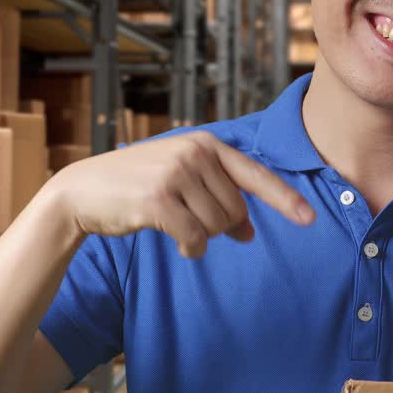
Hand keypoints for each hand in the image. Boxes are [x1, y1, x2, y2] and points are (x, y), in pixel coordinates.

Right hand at [46, 131, 315, 257]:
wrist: (83, 192)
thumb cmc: (136, 187)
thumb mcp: (181, 183)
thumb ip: (217, 198)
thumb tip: (248, 230)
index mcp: (205, 144)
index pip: (255, 175)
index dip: (285, 199)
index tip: (310, 219)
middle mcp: (194, 153)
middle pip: (236, 210)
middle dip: (220, 226)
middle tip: (191, 221)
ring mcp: (176, 174)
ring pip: (217, 226)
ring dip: (201, 237)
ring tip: (175, 224)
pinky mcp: (159, 200)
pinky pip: (195, 238)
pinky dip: (190, 248)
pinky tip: (176, 242)